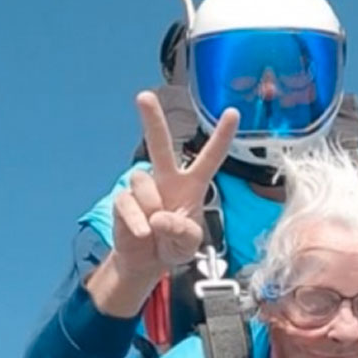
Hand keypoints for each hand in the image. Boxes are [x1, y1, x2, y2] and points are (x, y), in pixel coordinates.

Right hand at [109, 92, 237, 275]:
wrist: (146, 262)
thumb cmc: (173, 245)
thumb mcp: (189, 244)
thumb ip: (182, 231)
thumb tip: (160, 217)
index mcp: (192, 185)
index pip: (209, 157)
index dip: (221, 136)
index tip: (232, 112)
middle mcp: (166, 179)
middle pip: (160, 144)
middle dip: (152, 119)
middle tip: (144, 96)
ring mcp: (143, 188)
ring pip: (143, 182)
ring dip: (151, 207)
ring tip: (155, 229)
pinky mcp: (124, 201)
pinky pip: (128, 204)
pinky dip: (136, 222)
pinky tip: (142, 233)